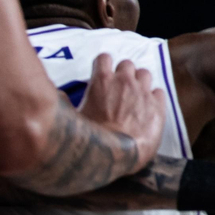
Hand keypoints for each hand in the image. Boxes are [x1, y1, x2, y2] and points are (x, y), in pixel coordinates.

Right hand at [78, 53, 165, 171]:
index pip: (104, 58)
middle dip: (123, 74)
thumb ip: (67, 103)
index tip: (103, 76)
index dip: (103, 66)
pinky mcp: (157, 104)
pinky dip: (154, 98)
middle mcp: (124, 81)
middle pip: (127, 64)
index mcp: (102, 81)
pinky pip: (158, 92)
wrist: (117, 155)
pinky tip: (148, 109)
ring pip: (145, 74)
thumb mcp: (73, 118)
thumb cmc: (91, 139)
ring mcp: (143, 91)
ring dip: (140, 82)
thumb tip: (56, 98)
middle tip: (119, 89)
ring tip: (135, 97)